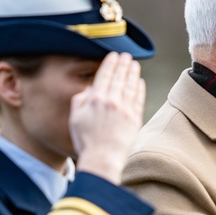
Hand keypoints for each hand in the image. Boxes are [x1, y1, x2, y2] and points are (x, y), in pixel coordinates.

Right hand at [70, 52, 145, 183]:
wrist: (102, 158)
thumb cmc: (86, 141)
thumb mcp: (75, 119)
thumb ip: (79, 101)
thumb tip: (87, 89)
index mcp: (95, 99)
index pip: (104, 75)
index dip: (109, 63)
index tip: (113, 56)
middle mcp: (111, 101)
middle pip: (119, 77)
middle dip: (123, 64)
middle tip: (126, 56)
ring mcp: (125, 109)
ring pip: (130, 85)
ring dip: (132, 73)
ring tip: (134, 64)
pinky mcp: (135, 118)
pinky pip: (138, 99)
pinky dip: (139, 88)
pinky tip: (140, 82)